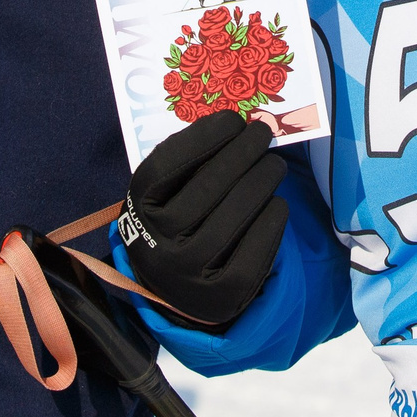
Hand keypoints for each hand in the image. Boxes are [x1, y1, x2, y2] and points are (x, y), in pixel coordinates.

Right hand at [116, 110, 288, 328]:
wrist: (174, 285)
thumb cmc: (175, 220)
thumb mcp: (165, 192)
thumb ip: (189, 161)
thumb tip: (238, 127)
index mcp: (139, 208)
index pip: (168, 164)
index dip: (205, 137)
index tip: (234, 120)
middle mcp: (157, 243)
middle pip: (206, 189)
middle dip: (241, 154)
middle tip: (263, 135)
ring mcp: (188, 273)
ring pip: (232, 219)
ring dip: (261, 183)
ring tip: (274, 166)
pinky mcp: (221, 296)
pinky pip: (253, 254)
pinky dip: (270, 223)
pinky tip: (277, 204)